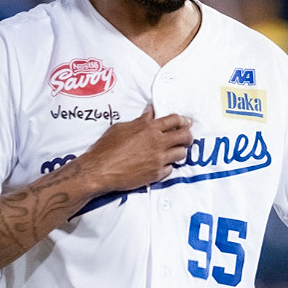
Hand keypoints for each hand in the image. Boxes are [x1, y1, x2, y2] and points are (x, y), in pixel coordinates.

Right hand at [77, 105, 192, 192]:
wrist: (100, 170)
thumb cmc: (106, 148)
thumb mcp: (121, 127)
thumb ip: (139, 121)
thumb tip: (149, 114)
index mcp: (149, 128)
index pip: (174, 120)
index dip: (182, 120)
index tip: (185, 122)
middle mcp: (157, 142)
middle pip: (185, 136)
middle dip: (188, 136)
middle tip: (185, 138)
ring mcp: (158, 159)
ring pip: (182, 153)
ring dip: (179, 152)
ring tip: (173, 152)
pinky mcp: (156, 174)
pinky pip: (170, 169)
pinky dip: (167, 166)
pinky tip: (160, 165)